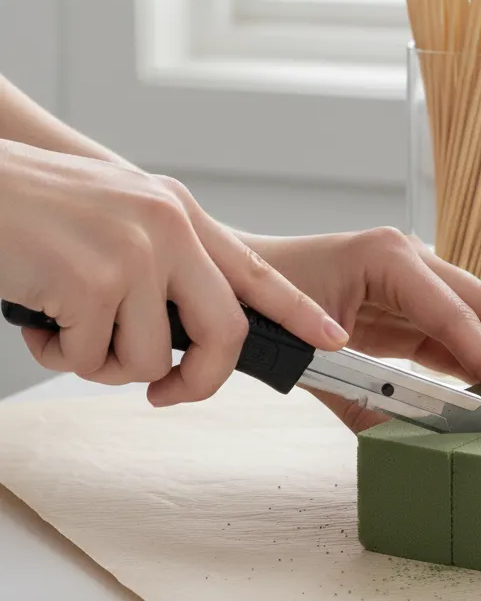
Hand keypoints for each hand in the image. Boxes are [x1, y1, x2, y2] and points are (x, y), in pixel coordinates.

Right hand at [0, 140, 346, 404]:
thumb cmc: (30, 207)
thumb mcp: (116, 216)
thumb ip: (162, 262)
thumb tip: (185, 334)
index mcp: (178, 213)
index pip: (256, 271)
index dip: (298, 310)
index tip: (329, 337)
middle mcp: (168, 228)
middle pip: (225, 333)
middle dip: (199, 380)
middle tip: (166, 393)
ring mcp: (134, 254)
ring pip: (150, 360)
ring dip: (102, 362)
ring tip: (66, 324)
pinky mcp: (92, 283)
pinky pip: (91, 360)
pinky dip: (59, 354)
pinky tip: (38, 316)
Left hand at [240, 227, 480, 431]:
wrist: (233, 285)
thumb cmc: (266, 312)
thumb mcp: (311, 360)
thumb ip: (364, 402)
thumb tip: (413, 445)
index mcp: (388, 257)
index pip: (454, 315)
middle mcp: (411, 258)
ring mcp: (414, 278)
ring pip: (480, 317)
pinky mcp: (411, 303)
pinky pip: (457, 332)